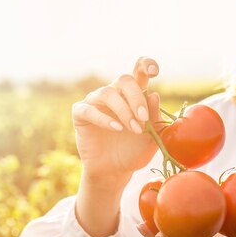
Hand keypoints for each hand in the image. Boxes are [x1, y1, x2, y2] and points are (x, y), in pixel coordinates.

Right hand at [72, 57, 165, 178]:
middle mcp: (114, 94)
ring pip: (107, 93)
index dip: (145, 65)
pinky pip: (89, 109)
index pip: (138, 71)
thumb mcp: (151, 138)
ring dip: (123, 110)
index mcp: (133, 95)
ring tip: (133, 128)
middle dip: (136, 97)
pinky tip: (116, 128)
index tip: (154, 71)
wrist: (114, 171)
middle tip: (143, 118)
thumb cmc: (133, 152)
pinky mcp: (80, 114)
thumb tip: (154, 95)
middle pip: (124, 80)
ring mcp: (96, 102)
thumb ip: (154, 118)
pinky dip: (104, 118)